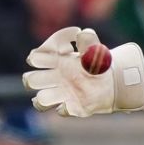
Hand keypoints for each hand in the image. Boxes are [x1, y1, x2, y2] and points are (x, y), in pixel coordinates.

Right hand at [22, 27, 143, 116]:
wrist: (114, 83)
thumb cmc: (99, 63)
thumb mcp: (96, 49)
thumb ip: (88, 40)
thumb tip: (81, 33)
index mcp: (55, 62)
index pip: (35, 57)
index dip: (46, 53)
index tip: (69, 48)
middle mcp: (53, 79)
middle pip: (30, 80)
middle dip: (39, 78)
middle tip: (60, 73)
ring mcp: (61, 94)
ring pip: (40, 100)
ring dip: (46, 97)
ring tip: (63, 90)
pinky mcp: (72, 107)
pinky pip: (62, 111)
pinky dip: (66, 108)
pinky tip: (75, 102)